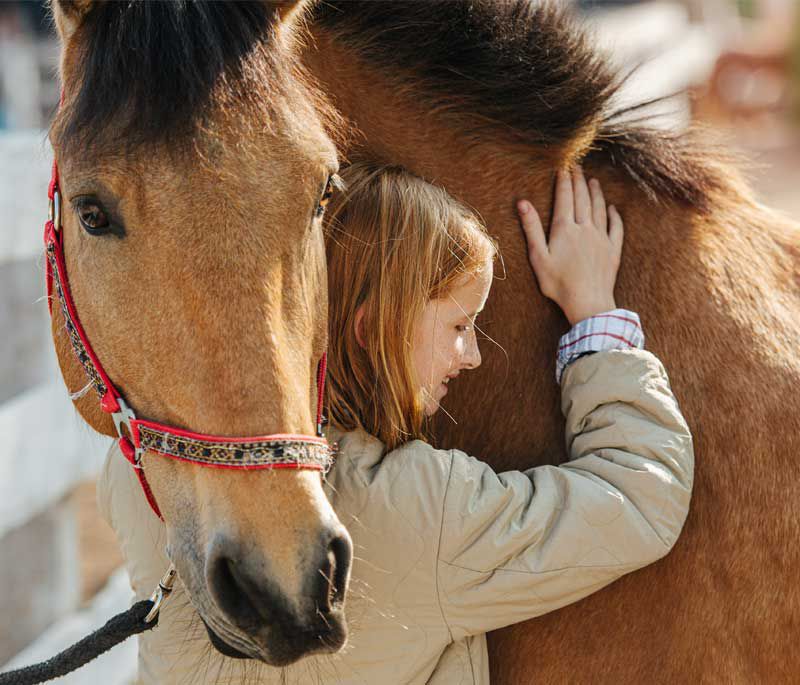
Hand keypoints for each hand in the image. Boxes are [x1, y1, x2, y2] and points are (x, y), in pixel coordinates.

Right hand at [517, 167, 622, 325]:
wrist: (588, 302)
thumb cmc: (559, 284)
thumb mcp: (539, 257)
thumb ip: (532, 228)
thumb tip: (523, 203)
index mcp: (565, 229)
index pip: (565, 198)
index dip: (564, 181)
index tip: (563, 167)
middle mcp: (585, 228)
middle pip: (583, 198)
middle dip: (579, 180)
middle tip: (577, 166)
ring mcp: (601, 238)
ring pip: (600, 208)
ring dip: (596, 193)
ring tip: (593, 181)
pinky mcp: (613, 250)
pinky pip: (615, 227)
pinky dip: (614, 215)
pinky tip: (612, 208)